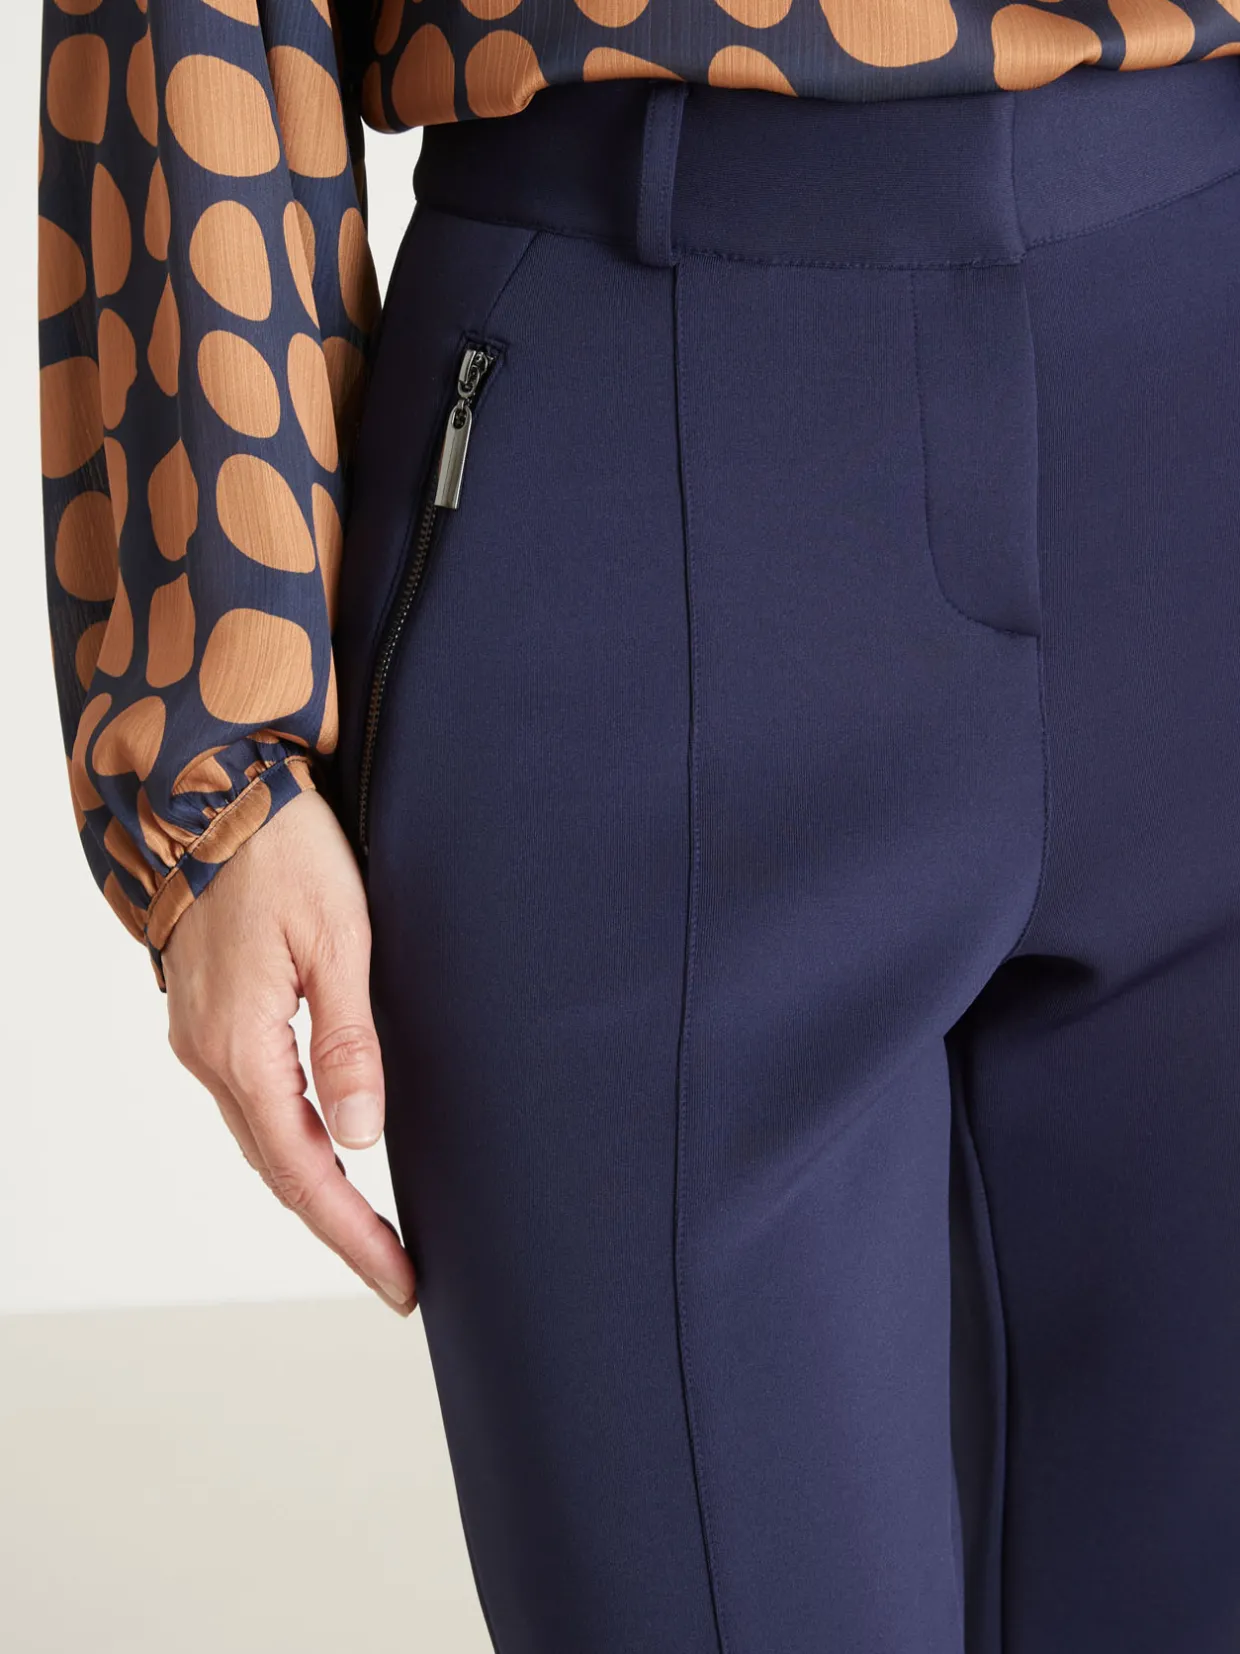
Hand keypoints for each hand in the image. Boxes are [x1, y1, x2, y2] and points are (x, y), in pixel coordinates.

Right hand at [161, 787, 415, 1315]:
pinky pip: (251, 1103)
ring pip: (261, 1139)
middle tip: (398, 1274)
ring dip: (315, 1189)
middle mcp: (209, 1054)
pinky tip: (327, 1151)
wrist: (213, 793)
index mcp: (241, 1045)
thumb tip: (364, 1136)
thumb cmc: (284, 854)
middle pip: (278, 1169)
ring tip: (371, 1231)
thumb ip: (349, 1042)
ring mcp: (200, 1037)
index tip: (400, 1281)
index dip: (353, 1233)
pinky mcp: (208, 1017)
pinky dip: (292, 1142)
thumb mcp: (338, 940)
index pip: (303, 1169)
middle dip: (340, 1227)